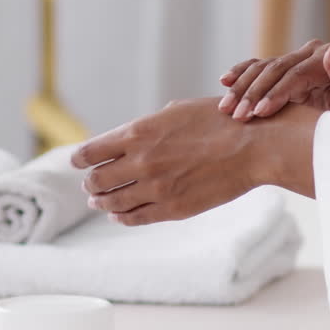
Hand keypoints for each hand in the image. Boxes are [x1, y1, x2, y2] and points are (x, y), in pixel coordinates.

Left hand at [70, 98, 321, 225]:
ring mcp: (155, 188)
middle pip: (96, 180)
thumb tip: (124, 139)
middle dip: (91, 182)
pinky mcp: (171, 209)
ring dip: (102, 201)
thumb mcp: (175, 112)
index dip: (79, 159)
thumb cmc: (218, 122)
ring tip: (99, 201)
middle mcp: (141, 161)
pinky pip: (134, 218)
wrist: (253, 146)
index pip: (90, 152)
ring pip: (112, 202)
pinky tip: (119, 214)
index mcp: (138, 133)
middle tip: (90, 184)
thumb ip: (145, 128)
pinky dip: (121, 217)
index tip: (77, 162)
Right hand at [218, 40, 329, 121]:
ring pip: (262, 68)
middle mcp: (313, 53)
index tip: (260, 114)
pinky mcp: (283, 70)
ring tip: (226, 109)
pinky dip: (240, 75)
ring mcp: (296, 59)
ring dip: (241, 88)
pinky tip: (224, 83)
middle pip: (276, 69)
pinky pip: (257, 68)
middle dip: (254, 93)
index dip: (276, 93)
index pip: (296, 74)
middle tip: (239, 117)